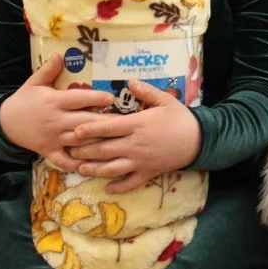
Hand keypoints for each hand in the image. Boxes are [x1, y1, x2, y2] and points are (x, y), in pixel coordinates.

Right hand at [0, 53, 114, 169]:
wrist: (4, 123)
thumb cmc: (24, 100)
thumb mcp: (34, 83)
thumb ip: (48, 70)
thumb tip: (60, 54)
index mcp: (54, 102)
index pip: (77, 99)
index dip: (94, 98)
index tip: (111, 98)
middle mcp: (56, 120)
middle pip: (83, 121)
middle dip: (104, 122)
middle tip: (124, 122)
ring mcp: (53, 138)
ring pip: (78, 142)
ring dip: (96, 142)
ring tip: (117, 142)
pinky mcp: (50, 151)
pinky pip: (65, 160)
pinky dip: (78, 164)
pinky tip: (94, 165)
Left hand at [69, 79, 201, 193]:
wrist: (199, 140)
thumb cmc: (180, 118)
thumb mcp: (165, 100)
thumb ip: (146, 91)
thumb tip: (130, 81)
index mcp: (137, 125)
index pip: (107, 127)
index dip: (88, 129)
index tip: (74, 130)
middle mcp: (134, 145)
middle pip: (104, 149)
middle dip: (84, 151)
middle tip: (69, 150)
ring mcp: (140, 161)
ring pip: (112, 168)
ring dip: (94, 169)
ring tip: (80, 169)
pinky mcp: (148, 173)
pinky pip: (130, 183)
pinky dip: (117, 187)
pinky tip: (106, 187)